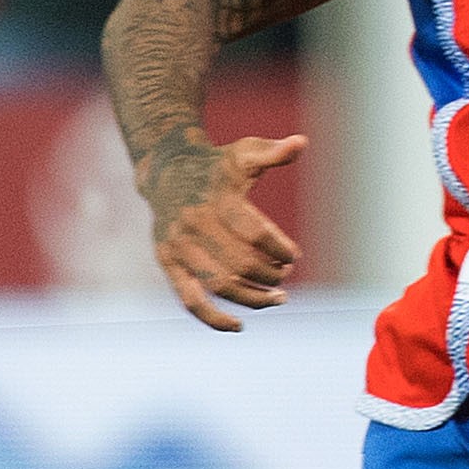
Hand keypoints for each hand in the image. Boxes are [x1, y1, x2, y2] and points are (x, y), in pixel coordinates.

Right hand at [140, 132, 306, 331]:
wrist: (166, 171)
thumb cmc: (216, 166)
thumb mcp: (244, 152)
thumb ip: (272, 152)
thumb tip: (301, 143)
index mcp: (216, 199)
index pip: (255, 233)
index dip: (280, 249)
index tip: (294, 255)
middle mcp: (194, 224)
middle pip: (239, 263)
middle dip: (270, 275)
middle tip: (285, 276)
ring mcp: (178, 247)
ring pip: (219, 285)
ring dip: (253, 298)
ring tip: (279, 299)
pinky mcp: (168, 263)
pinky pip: (189, 300)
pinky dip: (213, 318)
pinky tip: (239, 326)